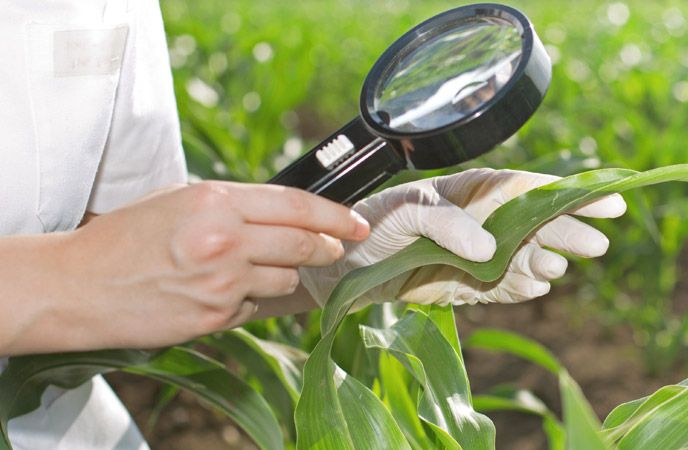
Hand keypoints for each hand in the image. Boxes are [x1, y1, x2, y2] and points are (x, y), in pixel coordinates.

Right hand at [17, 182, 368, 351]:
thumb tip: (285, 218)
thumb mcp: (180, 200)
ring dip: (282, 275)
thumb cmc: (124, 238)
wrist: (79, 286)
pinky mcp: (215, 317)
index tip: (357, 222)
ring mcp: (222, 282)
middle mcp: (225, 239)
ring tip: (248, 269)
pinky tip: (222, 291)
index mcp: (216, 200)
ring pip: (285, 279)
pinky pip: (256, 305)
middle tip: (337, 250)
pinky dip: (251, 298)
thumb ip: (234, 207)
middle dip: (328, 248)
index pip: (296, 205)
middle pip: (303, 244)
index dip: (335, 215)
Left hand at [299, 169, 625, 306]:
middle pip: (541, 225)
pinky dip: (521, 290)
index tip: (608, 200)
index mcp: (477, 191)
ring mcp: (483, 257)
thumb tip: (490, 248)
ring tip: (550, 267)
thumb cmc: (375, 222)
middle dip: (570, 232)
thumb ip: (447, 223)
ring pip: (530, 260)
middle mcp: (487, 222)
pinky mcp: (474, 287)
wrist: (347, 266)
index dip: (571, 193)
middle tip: (595, 244)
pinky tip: (533, 287)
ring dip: (545, 264)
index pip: (532, 189)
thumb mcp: (407, 210)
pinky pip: (507, 289)